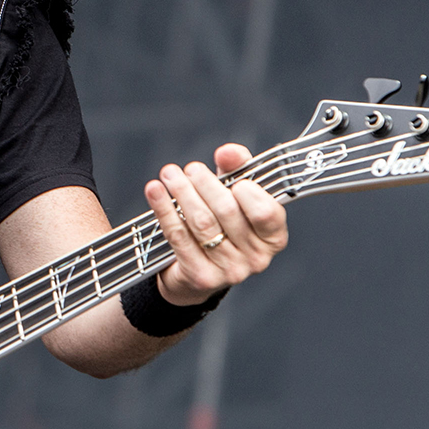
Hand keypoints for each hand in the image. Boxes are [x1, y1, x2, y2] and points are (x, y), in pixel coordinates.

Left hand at [144, 143, 287, 305]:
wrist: (196, 272)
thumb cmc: (222, 225)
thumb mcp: (235, 194)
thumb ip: (237, 168)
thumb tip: (227, 152)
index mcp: (273, 237)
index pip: (266, 212)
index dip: (249, 193)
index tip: (234, 179)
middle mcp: (257, 258)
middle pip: (228, 212)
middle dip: (206, 185)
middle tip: (191, 168)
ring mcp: (229, 271)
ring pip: (202, 223)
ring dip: (182, 192)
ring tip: (170, 174)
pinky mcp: (200, 276)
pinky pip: (178, 236)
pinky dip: (164, 209)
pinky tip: (155, 191)